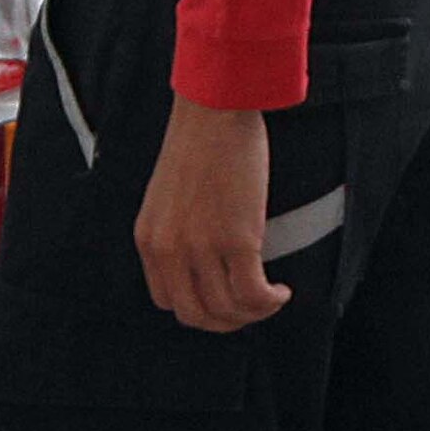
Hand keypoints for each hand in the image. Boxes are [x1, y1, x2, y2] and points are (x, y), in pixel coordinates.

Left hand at [137, 96, 292, 332]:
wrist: (216, 109)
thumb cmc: (200, 142)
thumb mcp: (169, 197)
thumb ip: (178, 232)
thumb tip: (206, 265)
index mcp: (149, 238)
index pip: (166, 301)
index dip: (198, 308)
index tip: (222, 297)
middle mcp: (169, 249)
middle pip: (195, 315)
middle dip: (227, 321)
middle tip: (251, 308)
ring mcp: (201, 246)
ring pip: (227, 311)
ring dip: (254, 313)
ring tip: (272, 298)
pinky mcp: (236, 239)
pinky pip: (253, 295)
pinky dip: (270, 302)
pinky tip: (280, 291)